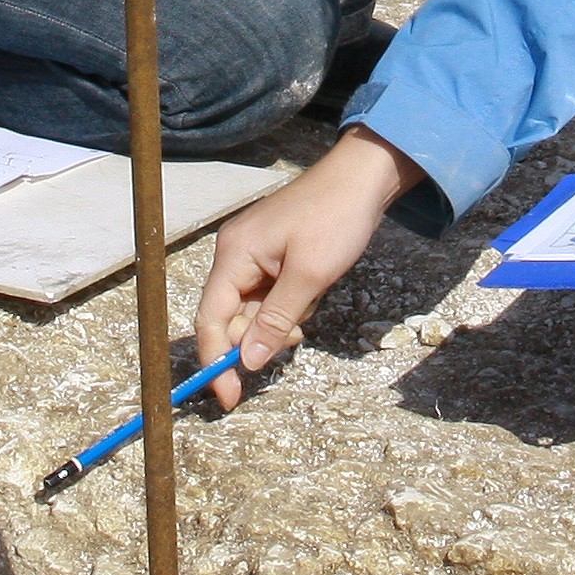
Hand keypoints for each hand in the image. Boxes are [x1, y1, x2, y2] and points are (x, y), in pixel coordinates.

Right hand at [192, 128, 418, 406]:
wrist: (364, 176)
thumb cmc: (336, 218)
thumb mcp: (309, 276)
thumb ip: (275, 321)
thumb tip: (246, 362)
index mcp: (234, 254)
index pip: (210, 319)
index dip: (215, 361)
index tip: (230, 398)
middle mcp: (236, 253)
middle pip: (231, 316)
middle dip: (260, 335)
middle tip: (298, 331)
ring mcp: (255, 252)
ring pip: (255, 309)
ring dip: (281, 318)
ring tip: (313, 296)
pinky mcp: (274, 254)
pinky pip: (272, 294)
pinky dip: (291, 303)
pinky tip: (315, 287)